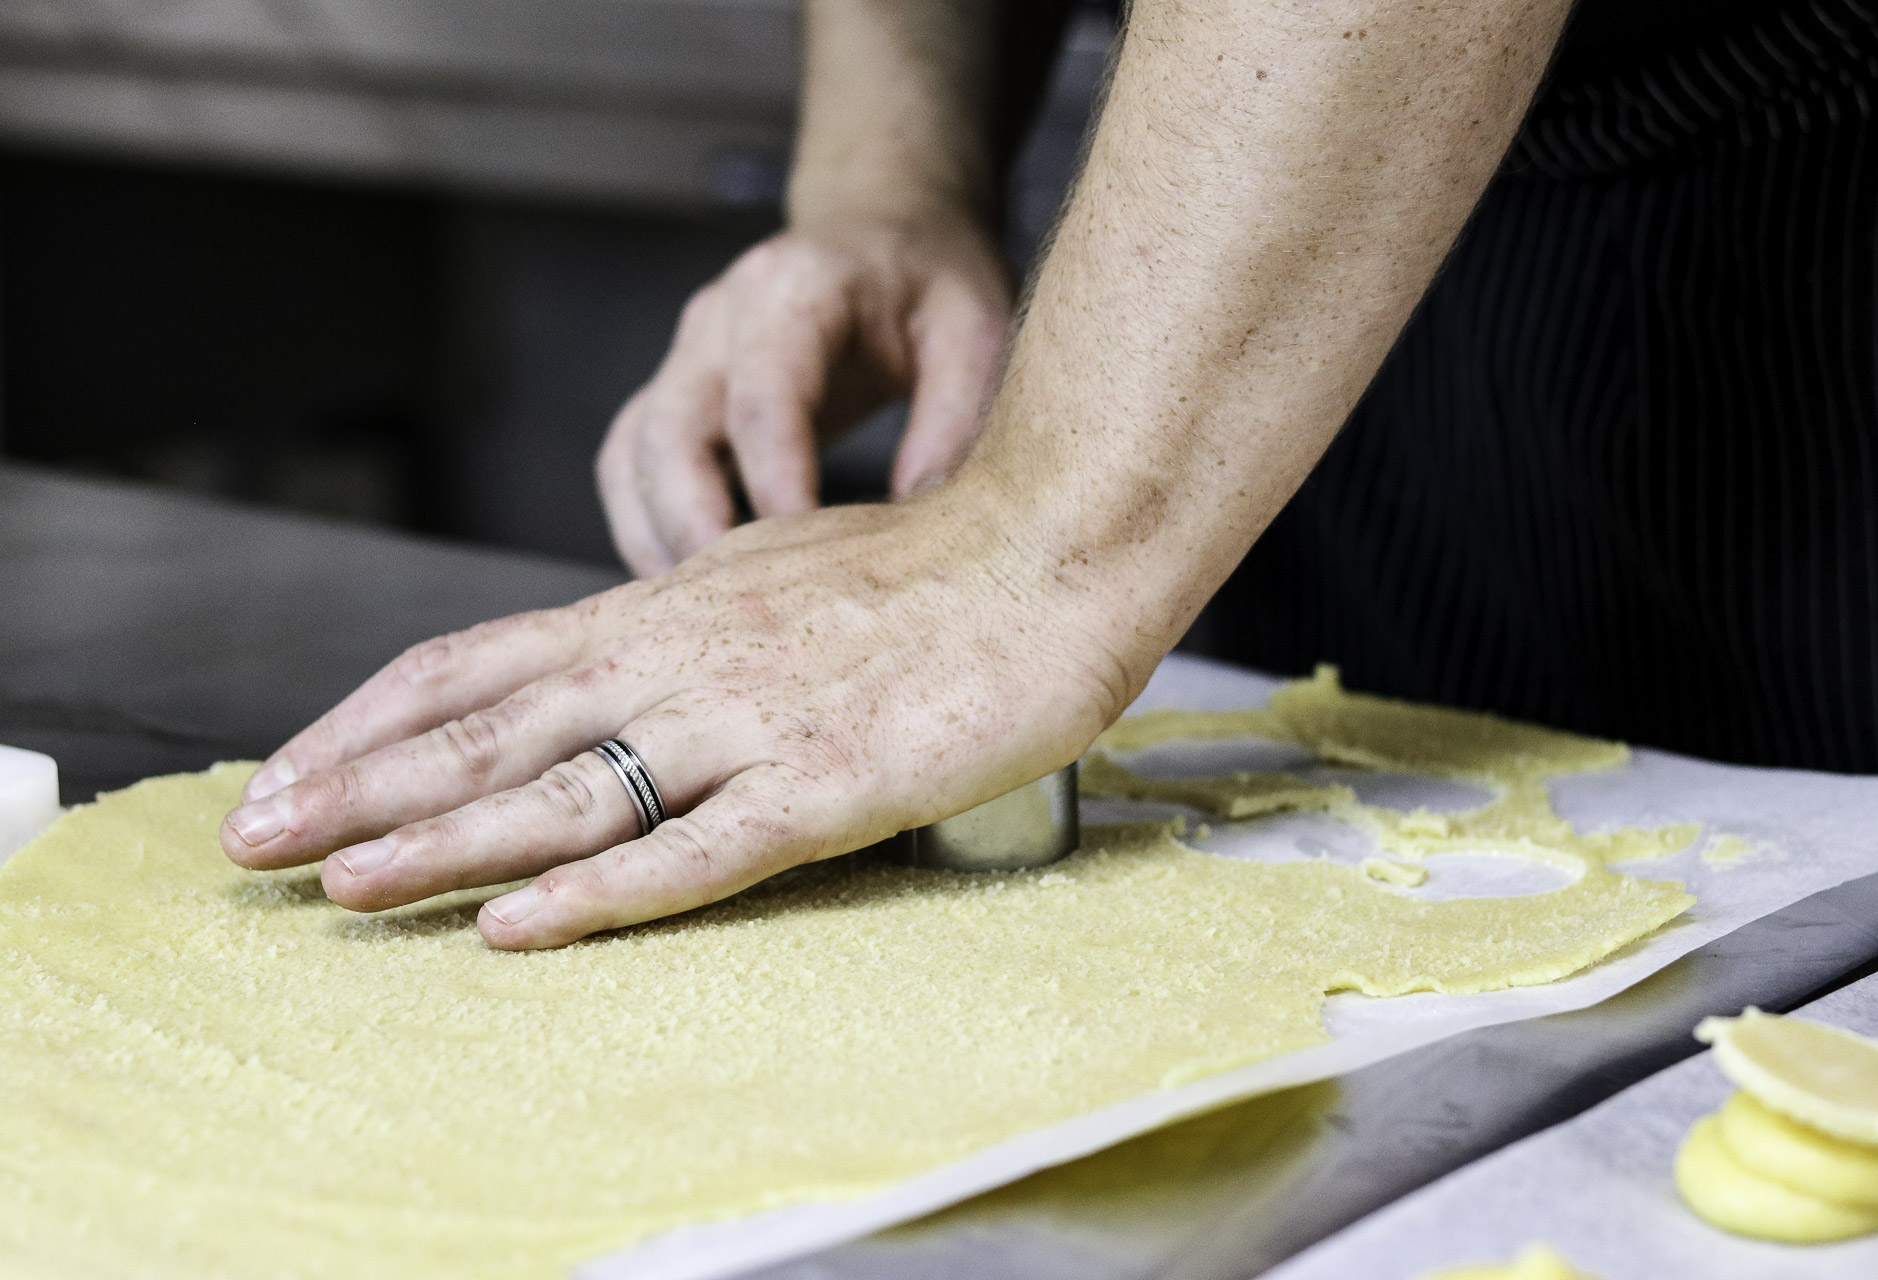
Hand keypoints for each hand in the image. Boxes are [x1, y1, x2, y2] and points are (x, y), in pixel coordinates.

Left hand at [218, 489, 1129, 949]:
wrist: (1054, 543)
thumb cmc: (927, 565)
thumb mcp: (769, 574)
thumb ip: (684, 624)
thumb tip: (610, 663)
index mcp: (663, 608)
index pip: (480, 661)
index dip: (372, 718)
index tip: (289, 765)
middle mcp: (680, 657)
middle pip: (491, 727)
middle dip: (361, 785)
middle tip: (255, 839)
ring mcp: (750, 721)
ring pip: (568, 787)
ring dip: (444, 840)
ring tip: (342, 885)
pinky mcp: (827, 784)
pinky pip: (696, 849)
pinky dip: (600, 893)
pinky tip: (522, 927)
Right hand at [595, 214, 1010, 575]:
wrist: (884, 231)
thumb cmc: (931, 281)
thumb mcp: (975, 331)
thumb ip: (955, 416)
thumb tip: (920, 511)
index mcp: (795, 287)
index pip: (764, 396)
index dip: (776, 482)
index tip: (808, 557)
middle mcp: (719, 317)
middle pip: (670, 430)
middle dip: (697, 524)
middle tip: (743, 605)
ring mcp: (686, 355)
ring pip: (633, 453)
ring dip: (659, 536)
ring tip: (709, 612)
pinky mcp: (676, 392)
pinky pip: (630, 464)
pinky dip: (645, 526)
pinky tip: (692, 585)